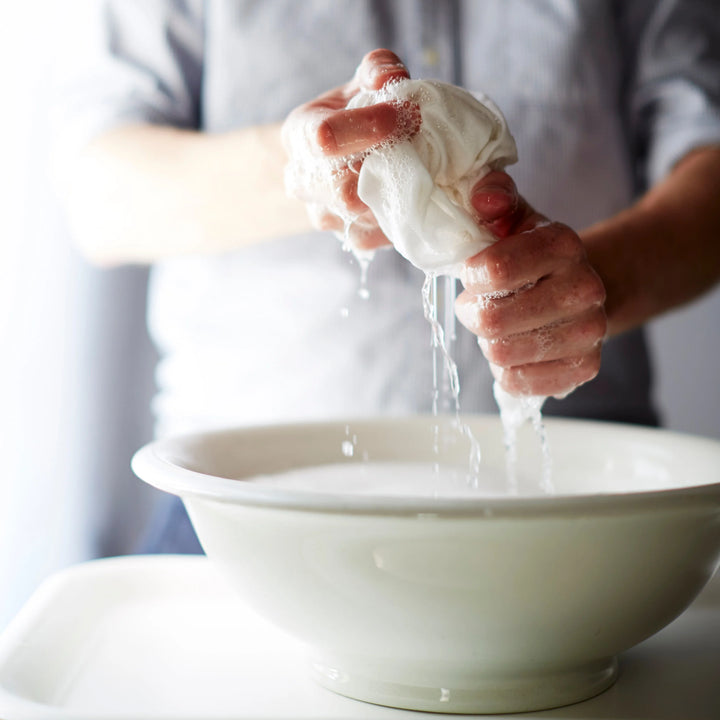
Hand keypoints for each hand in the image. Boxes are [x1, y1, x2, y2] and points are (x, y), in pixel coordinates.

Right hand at [282, 49, 412, 250]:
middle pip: (342, 190)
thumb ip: (378, 70)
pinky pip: (375, 235)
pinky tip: (406, 194)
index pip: (323, 139)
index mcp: (300, 134)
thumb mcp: (365, 81)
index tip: (400, 116)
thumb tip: (390, 81)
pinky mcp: (351, 237)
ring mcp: (324, 214)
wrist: (357, 155)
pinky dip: (397, 216)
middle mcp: (303, 180)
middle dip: (384, 168)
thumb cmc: (362, 113)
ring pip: (361, 217)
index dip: (364, 128)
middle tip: (414, 146)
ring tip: (411, 168)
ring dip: (392, 194)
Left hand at [455, 171, 606, 398]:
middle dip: (473, 313)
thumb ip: (492, 197)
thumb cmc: (528, 254)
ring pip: (501, 354)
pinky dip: (505, 370)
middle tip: (479, 304)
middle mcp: (586, 288)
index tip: (474, 274)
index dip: (471, 277)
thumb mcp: (510, 217)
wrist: (577, 289)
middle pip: (492, 321)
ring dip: (488, 342)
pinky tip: (516, 350)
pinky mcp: (585, 367)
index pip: (493, 270)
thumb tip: (484, 199)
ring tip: (501, 325)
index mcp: (563, 244)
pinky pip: (518, 382)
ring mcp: (591, 331)